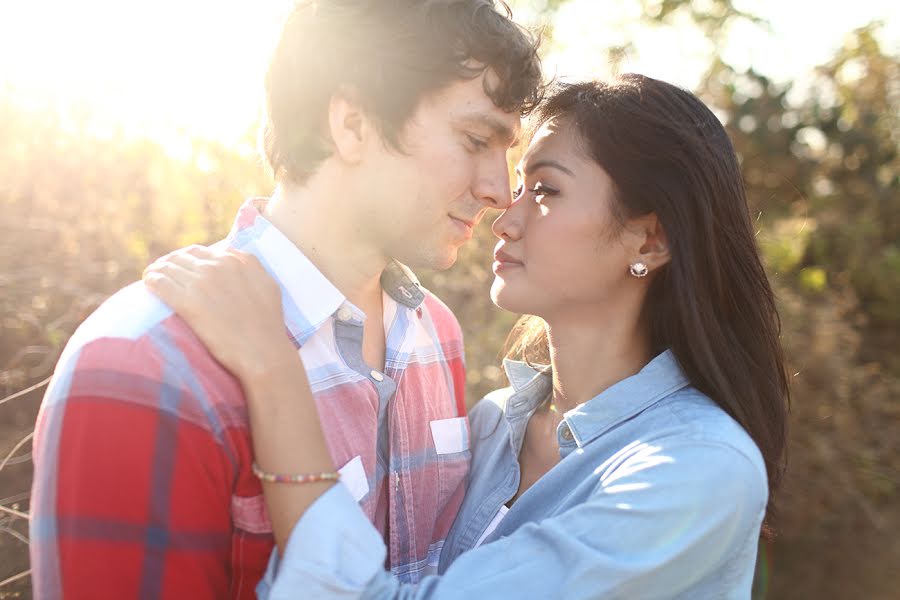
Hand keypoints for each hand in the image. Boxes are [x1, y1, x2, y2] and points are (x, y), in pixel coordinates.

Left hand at [143, 245, 297, 380]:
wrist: (263, 351)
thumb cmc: (268, 324)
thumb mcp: (268, 285)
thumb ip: (251, 265)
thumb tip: (232, 254)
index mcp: (235, 261)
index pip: (200, 252)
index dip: (187, 259)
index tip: (181, 267)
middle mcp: (217, 266)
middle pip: (182, 257)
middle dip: (170, 263)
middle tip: (162, 272)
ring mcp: (202, 283)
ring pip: (167, 267)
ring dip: (157, 269)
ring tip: (151, 276)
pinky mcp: (188, 302)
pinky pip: (160, 283)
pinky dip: (152, 280)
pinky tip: (148, 283)